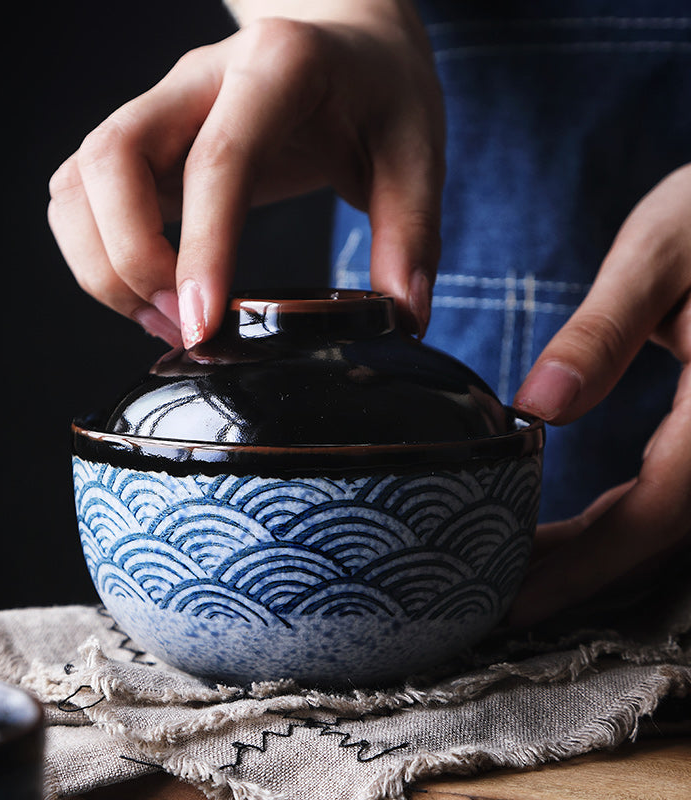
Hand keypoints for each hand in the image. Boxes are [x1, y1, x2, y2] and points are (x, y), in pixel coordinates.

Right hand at [47, 0, 443, 346]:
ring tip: (167, 320)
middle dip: (130, 262)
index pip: (217, 160)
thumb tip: (402, 318)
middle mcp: (199, 78)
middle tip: (187, 325)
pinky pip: (83, 198)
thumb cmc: (379, 91)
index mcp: (277, 68)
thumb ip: (411, 235)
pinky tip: (153, 296)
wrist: (347, 43)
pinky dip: (99, 257)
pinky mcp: (146, 142)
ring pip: (79, 183)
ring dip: (103, 267)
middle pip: (110, 162)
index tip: (203, 323)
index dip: (202, 247)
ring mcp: (161, 108)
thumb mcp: (418, 153)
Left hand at [509, 163, 690, 626]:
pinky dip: (618, 521)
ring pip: (666, 522)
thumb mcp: (660, 253)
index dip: (582, 565)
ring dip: (594, 555)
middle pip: (657, 534)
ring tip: (519, 569)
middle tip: (497, 601)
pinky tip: (572, 527)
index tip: (513, 599)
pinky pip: (672, 493)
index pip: (652, 512)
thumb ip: (603, 332)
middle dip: (578, 575)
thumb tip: (536, 409)